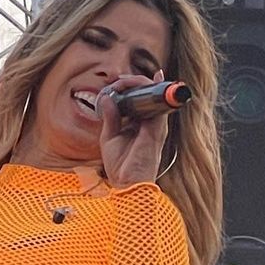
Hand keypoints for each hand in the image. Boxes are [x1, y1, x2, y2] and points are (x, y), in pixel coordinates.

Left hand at [98, 69, 171, 186]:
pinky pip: (155, 101)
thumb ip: (110, 117)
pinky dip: (142, 89)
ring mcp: (157, 124)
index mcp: (141, 125)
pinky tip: (128, 86)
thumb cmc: (120, 166)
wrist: (127, 184)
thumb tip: (106, 98)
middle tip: (116, 81)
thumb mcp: (109, 137)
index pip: (141, 100)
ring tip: (120, 82)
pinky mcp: (157, 127)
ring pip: (151, 93)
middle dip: (131, 82)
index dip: (131, 87)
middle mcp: (152, 122)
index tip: (116, 83)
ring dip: (136, 82)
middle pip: (147, 93)